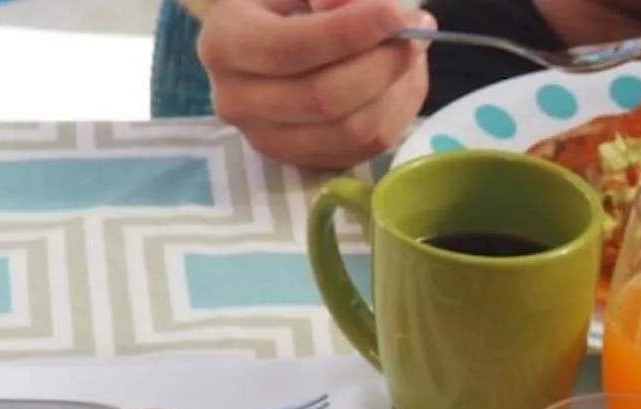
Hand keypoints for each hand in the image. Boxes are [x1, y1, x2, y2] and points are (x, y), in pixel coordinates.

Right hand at [199, 0, 433, 170]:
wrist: (269, 41)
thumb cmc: (284, 5)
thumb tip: (374, 12)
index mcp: (224, 43)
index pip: (290, 48)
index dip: (348, 32)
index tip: (394, 14)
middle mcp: (237, 101)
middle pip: (324, 97)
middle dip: (382, 63)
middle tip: (416, 34)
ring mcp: (270, 140)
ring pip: (352, 130)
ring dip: (396, 90)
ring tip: (414, 52)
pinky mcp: (306, 162)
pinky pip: (366, 148)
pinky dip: (396, 112)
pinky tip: (402, 81)